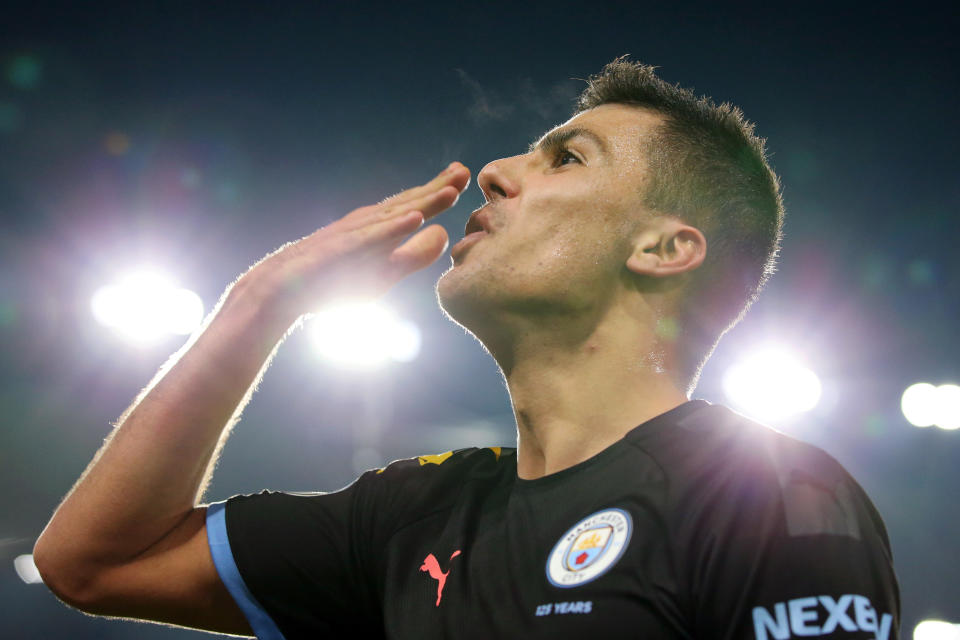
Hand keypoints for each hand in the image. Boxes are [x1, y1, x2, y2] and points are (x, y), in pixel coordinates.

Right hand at [250, 162, 470, 320]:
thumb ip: (414, 255)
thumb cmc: (332, 280)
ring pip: (393, 214)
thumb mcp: (384, 272)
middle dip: (438, 186)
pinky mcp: (339, 250)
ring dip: (423, 201)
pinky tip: (414, 218)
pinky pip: (369, 238)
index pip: (415, 206)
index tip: (465, 176)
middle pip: (408, 202)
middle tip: (465, 170)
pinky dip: (392, 227)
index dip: (440, 192)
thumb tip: (444, 234)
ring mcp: (352, 235)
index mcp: (379, 227)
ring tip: (451, 188)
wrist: (281, 290)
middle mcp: (367, 223)